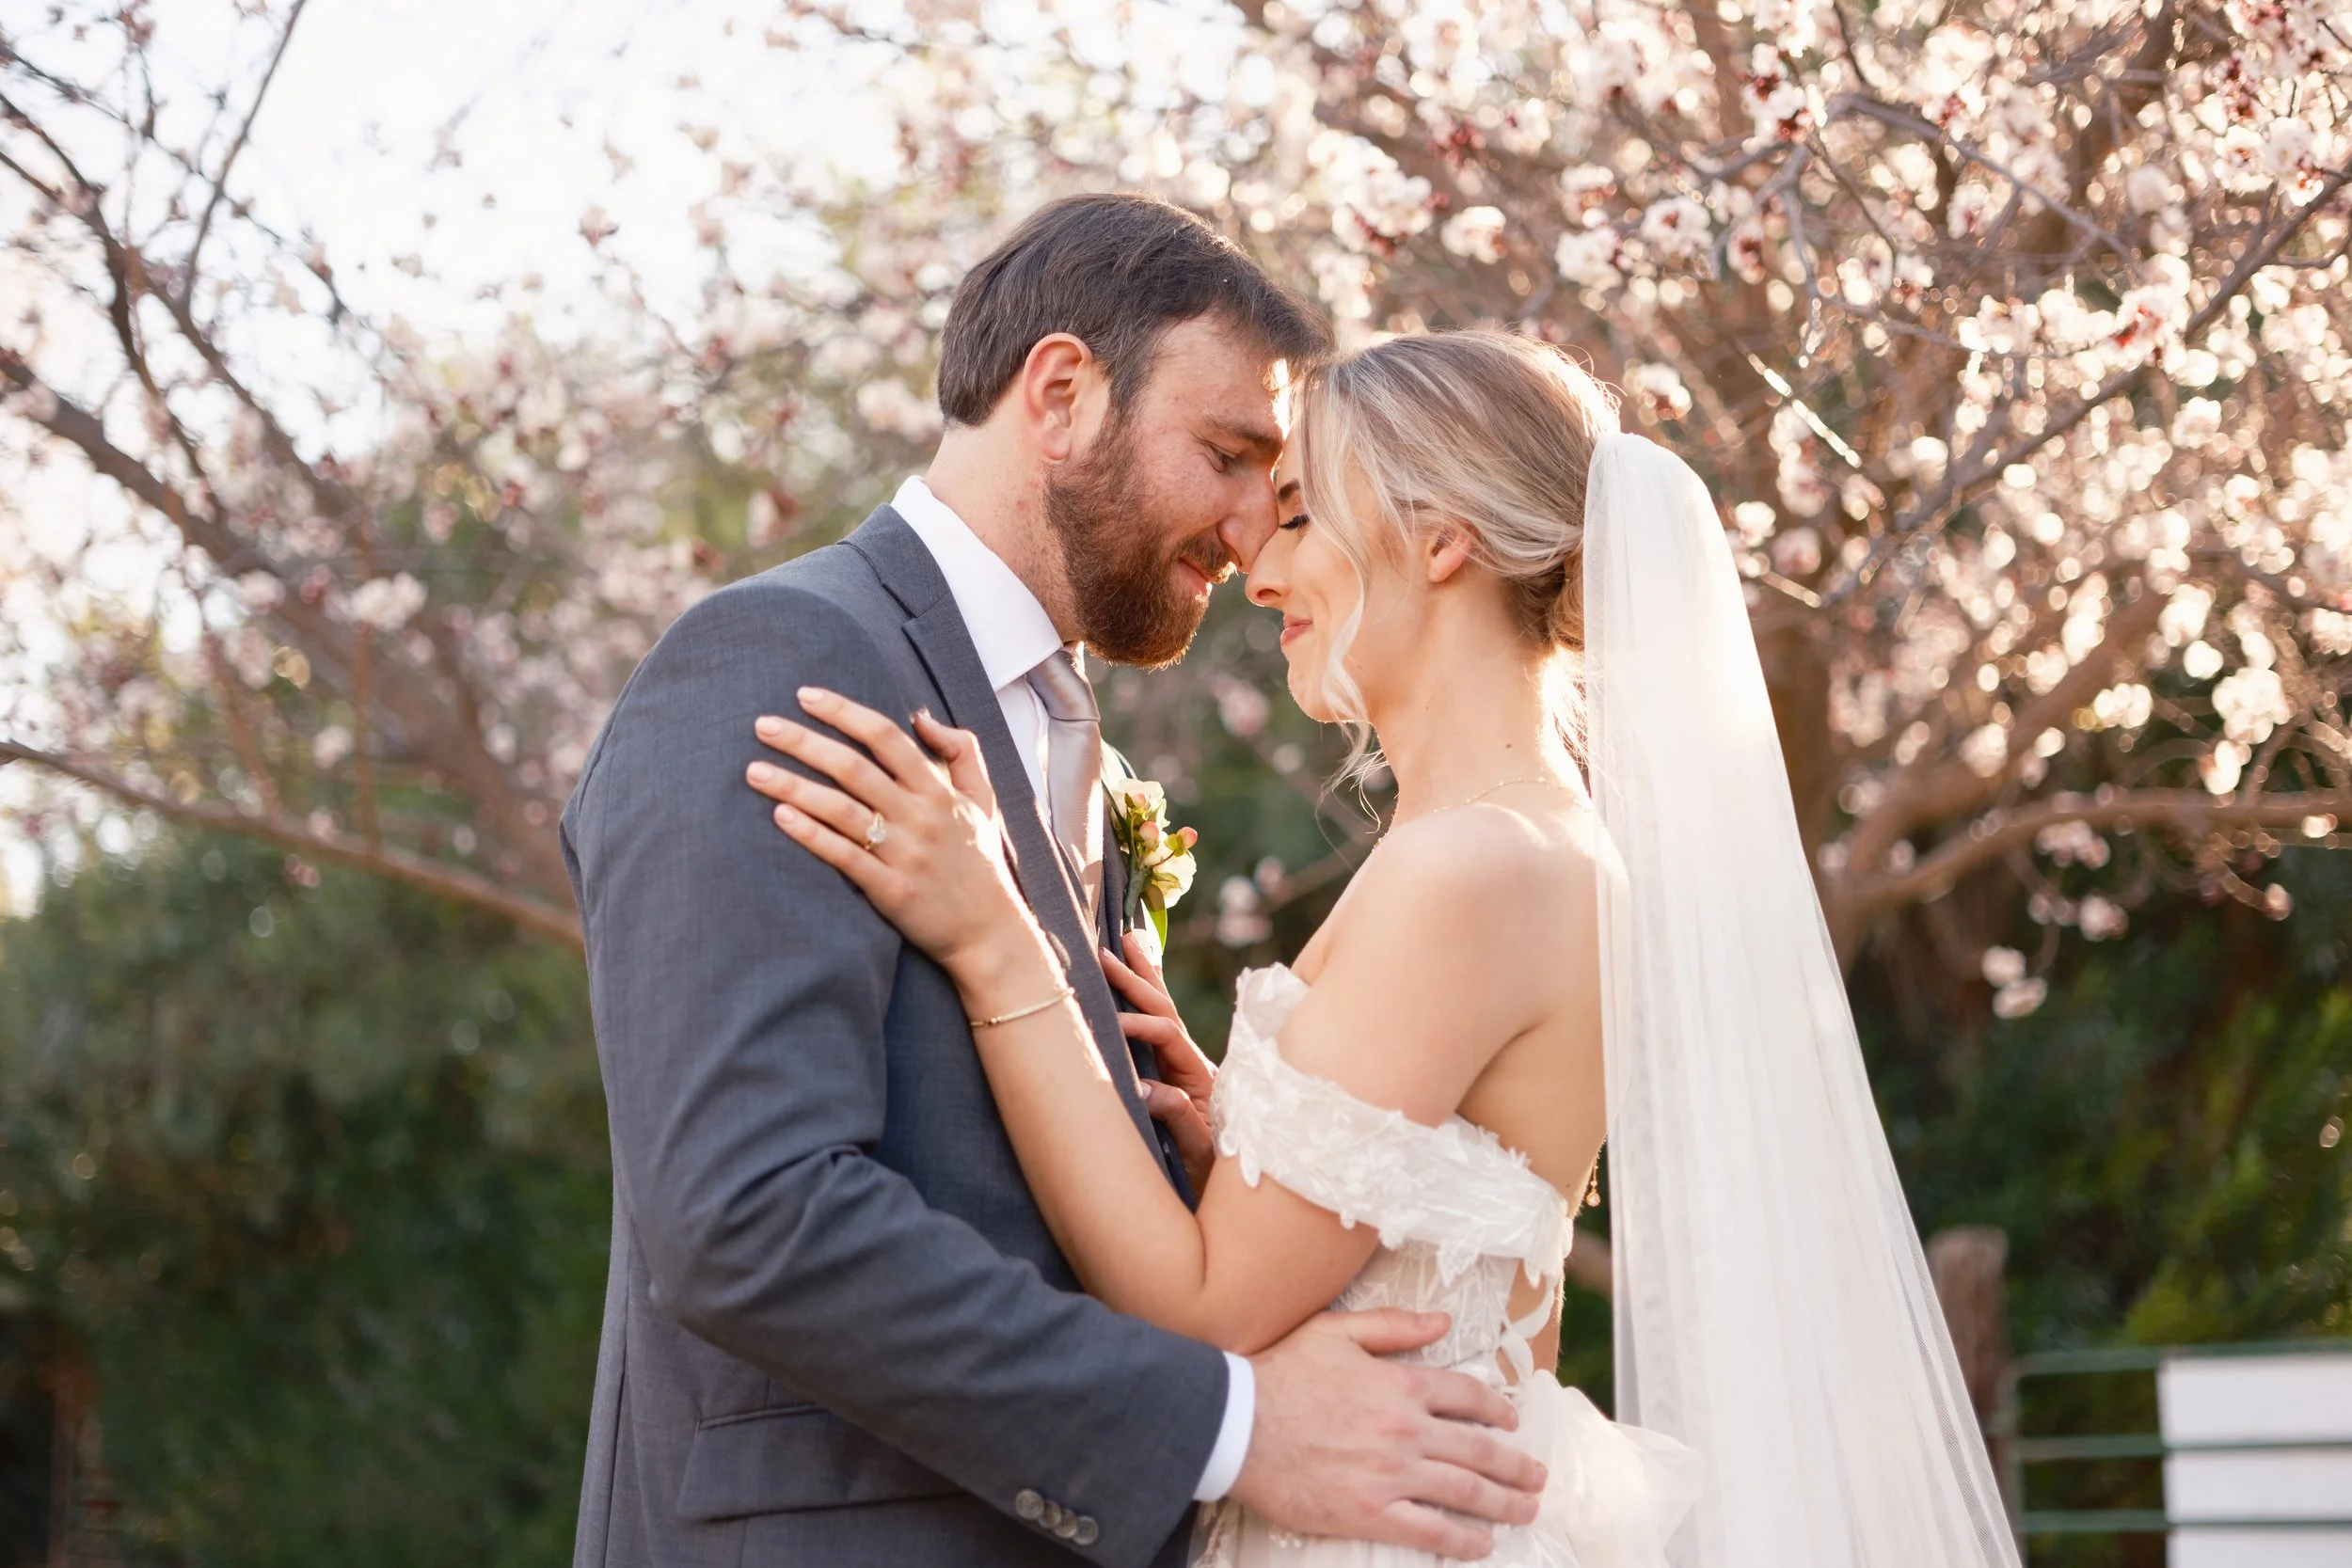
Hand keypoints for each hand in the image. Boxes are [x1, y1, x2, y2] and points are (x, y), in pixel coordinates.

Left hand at [748, 689, 1045, 981]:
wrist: (990, 932)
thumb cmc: (980, 861)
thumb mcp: (984, 799)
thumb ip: (962, 751)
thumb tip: (921, 717)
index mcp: (939, 791)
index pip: (886, 737)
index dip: (844, 712)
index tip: (806, 696)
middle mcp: (920, 817)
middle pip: (853, 768)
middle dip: (804, 742)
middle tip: (762, 726)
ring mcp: (905, 855)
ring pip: (841, 810)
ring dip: (794, 787)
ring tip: (754, 771)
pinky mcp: (891, 890)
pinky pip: (844, 857)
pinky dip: (811, 835)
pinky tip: (780, 818)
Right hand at [1105, 932, 1216, 1190]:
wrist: (1234, 1200)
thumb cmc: (1216, 1181)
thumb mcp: (1198, 1154)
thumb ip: (1176, 1119)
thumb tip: (1143, 1089)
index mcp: (1201, 1078)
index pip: (1167, 1036)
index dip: (1137, 1026)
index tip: (1108, 1025)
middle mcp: (1196, 1065)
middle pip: (1165, 1011)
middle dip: (1135, 981)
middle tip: (1104, 953)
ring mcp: (1188, 1067)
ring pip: (1164, 1011)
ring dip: (1143, 977)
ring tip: (1125, 940)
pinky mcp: (1178, 1073)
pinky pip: (1162, 1026)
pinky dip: (1150, 995)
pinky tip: (1142, 969)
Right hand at [1231, 1310, 1545, 1559]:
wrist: (1236, 1424)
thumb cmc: (1280, 1375)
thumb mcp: (1335, 1332)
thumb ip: (1394, 1326)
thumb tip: (1444, 1322)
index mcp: (1400, 1384)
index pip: (1468, 1396)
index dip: (1498, 1410)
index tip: (1512, 1422)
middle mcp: (1406, 1430)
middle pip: (1480, 1450)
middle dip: (1516, 1466)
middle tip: (1537, 1477)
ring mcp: (1392, 1474)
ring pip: (1466, 1491)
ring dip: (1504, 1503)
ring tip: (1526, 1509)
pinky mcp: (1370, 1512)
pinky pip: (1431, 1531)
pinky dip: (1463, 1540)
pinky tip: (1482, 1545)